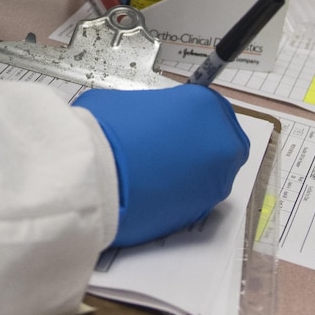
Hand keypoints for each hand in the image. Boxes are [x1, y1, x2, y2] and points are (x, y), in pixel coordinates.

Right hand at [73, 84, 249, 246]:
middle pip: (219, 142)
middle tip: (166, 151)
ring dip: (189, 175)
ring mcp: (215, 181)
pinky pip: (194, 200)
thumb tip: (146, 123)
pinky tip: (151, 194)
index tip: (172, 126)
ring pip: (210, 175)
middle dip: (197, 147)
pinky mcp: (200, 212)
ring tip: (154, 176)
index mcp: (204, 105)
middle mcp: (221, 142)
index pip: (210, 109)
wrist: (93, 178)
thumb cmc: (104, 131)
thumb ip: (149, 112)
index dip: (188, 119)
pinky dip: (178, 198)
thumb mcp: (123, 103)